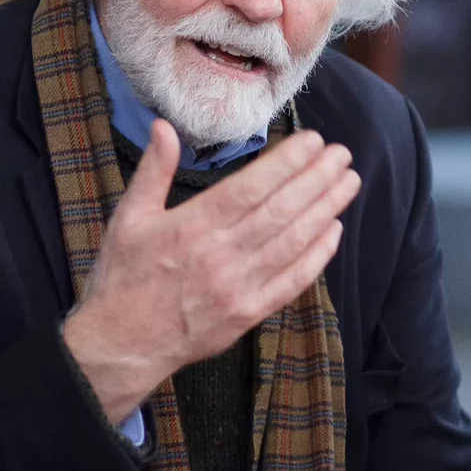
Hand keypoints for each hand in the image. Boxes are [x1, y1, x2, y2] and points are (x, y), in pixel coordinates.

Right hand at [61, 120, 360, 422]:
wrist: (121, 343)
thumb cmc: (124, 276)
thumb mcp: (129, 217)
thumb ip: (153, 170)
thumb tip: (165, 126)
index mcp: (192, 225)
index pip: (250, 187)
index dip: (287, 163)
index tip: (313, 141)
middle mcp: (220, 255)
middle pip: (280, 211)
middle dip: (316, 179)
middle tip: (342, 154)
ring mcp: (238, 287)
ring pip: (292, 242)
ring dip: (325, 210)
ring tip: (349, 183)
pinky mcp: (248, 314)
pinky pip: (291, 282)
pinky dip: (316, 257)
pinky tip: (334, 231)